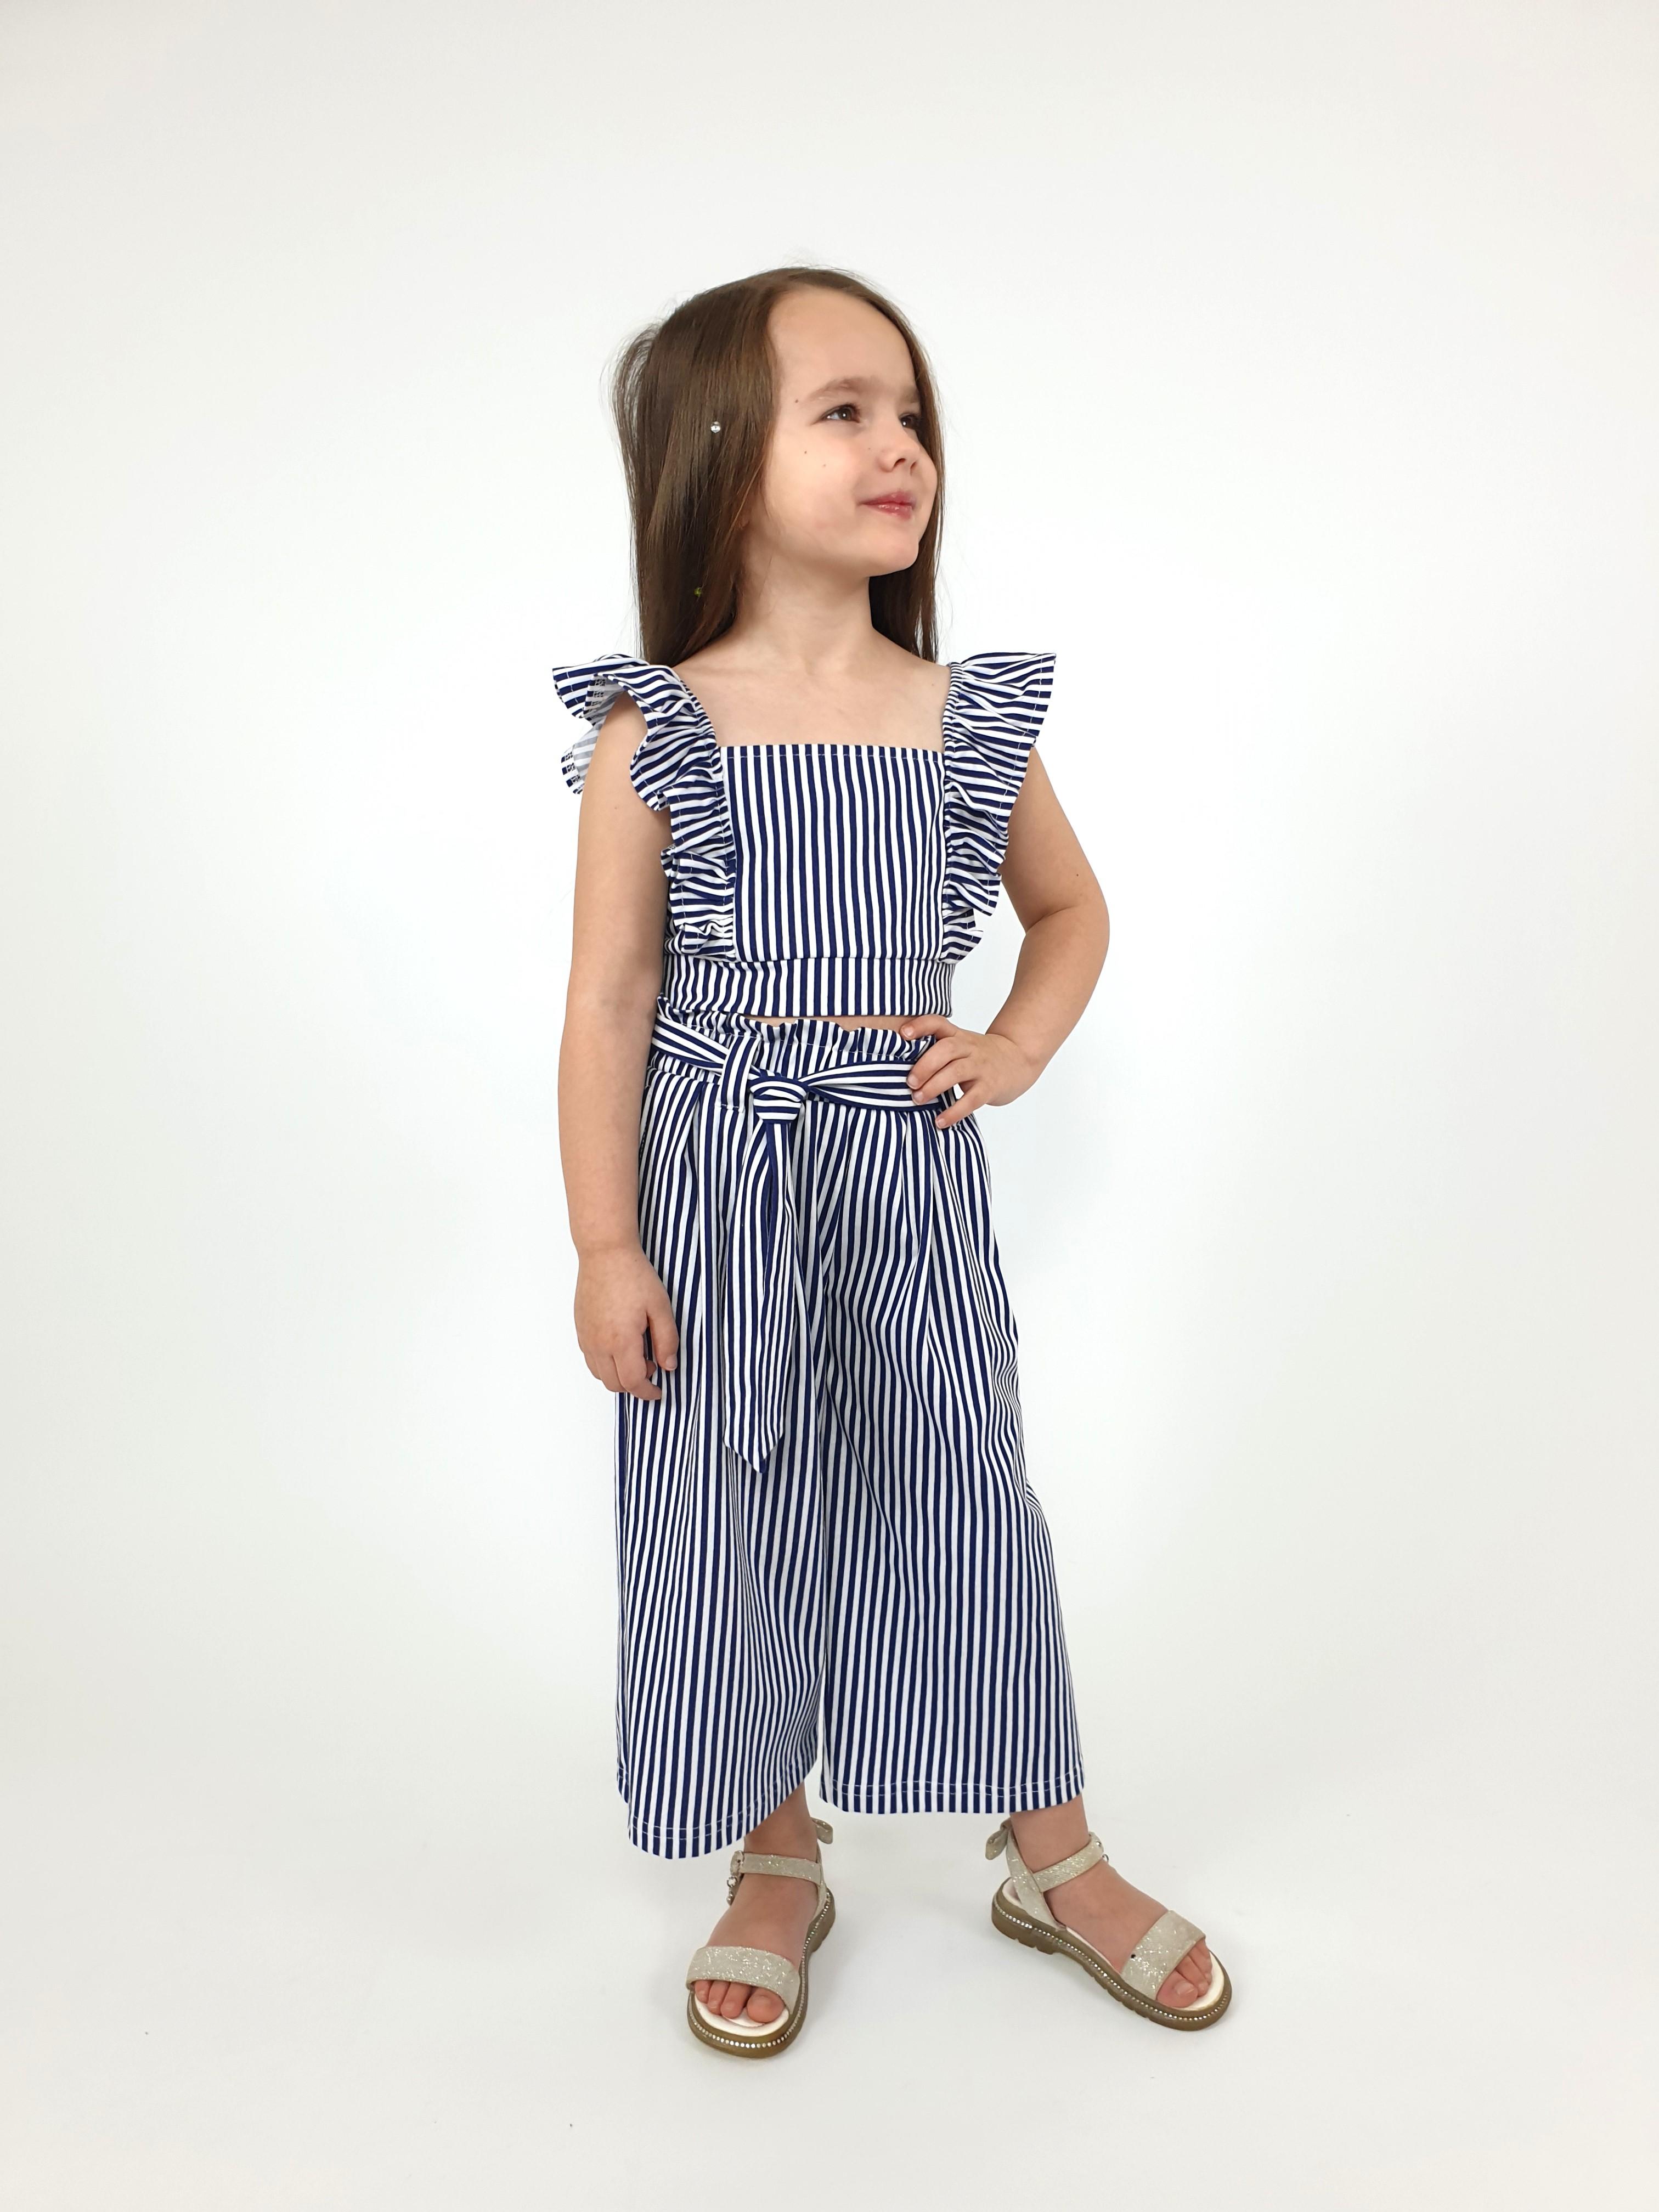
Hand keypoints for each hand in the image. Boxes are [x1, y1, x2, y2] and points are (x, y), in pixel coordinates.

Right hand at [574, 1244, 679, 1400]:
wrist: (606, 1254)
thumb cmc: (634, 1276)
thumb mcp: (661, 1307)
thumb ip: (667, 1340)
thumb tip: (669, 1366)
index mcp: (621, 1341)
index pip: (632, 1382)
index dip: (647, 1392)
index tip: (658, 1391)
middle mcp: (599, 1344)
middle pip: (614, 1384)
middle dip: (634, 1385)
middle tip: (652, 1366)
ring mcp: (586, 1337)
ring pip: (599, 1374)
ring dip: (618, 1375)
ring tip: (637, 1356)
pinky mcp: (580, 1329)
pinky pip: (590, 1359)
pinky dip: (605, 1364)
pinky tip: (619, 1347)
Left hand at [894, 1016, 1040, 1129]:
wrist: (1018, 1060)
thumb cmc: (978, 1056)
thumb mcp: (960, 1046)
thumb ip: (935, 1051)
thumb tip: (894, 1068)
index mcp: (958, 1036)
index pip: (938, 1023)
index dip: (920, 1026)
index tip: (902, 1034)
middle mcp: (970, 1048)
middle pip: (946, 1049)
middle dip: (924, 1065)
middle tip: (908, 1081)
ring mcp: (981, 1067)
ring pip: (957, 1072)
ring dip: (935, 1085)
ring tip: (917, 1099)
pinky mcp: (990, 1087)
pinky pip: (971, 1099)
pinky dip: (954, 1111)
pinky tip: (940, 1121)